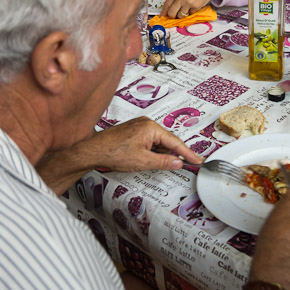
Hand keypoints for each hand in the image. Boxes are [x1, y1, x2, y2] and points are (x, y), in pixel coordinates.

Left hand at [37, 117, 201, 193]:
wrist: (93, 151)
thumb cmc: (114, 153)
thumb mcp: (143, 161)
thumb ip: (164, 162)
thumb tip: (178, 162)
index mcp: (151, 127)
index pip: (175, 142)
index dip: (187, 153)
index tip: (197, 160)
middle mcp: (146, 123)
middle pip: (167, 141)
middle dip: (172, 154)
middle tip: (180, 166)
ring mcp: (139, 126)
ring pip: (157, 142)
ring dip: (160, 154)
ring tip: (154, 164)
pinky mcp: (132, 131)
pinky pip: (149, 141)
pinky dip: (152, 151)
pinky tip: (147, 160)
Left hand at [160, 0, 224, 17]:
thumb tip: (173, 4)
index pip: (166, 5)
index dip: (164, 12)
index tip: (163, 16)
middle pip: (171, 13)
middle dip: (173, 16)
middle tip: (175, 15)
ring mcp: (188, 2)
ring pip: (181, 16)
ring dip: (183, 14)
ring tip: (187, 8)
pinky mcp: (196, 6)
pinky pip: (191, 13)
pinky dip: (192, 11)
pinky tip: (194, 4)